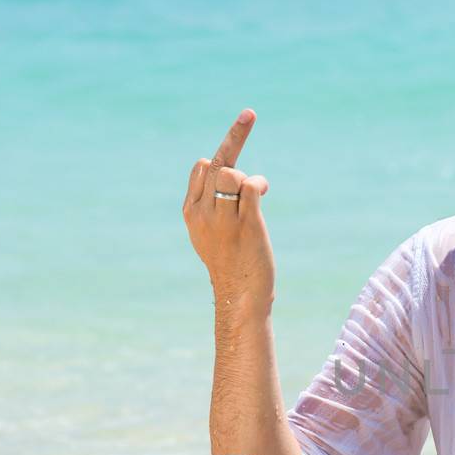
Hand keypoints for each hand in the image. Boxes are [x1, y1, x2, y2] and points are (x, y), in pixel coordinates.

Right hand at [182, 109, 274, 312]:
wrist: (239, 295)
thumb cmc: (229, 261)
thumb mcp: (207, 230)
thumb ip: (209, 202)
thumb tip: (219, 169)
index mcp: (191, 211)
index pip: (201, 166)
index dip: (221, 160)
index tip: (236, 172)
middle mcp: (203, 213)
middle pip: (217, 164)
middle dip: (237, 159)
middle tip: (248, 179)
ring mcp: (224, 220)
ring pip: (230, 173)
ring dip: (247, 177)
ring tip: (256, 194)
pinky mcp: (247, 226)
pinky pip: (252, 186)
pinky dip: (260, 184)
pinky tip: (263, 193)